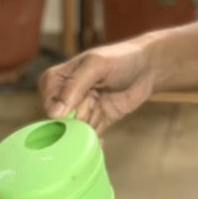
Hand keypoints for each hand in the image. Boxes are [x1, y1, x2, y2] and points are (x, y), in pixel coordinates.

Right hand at [39, 39, 157, 133]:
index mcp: (55, 80)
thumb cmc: (120, 58)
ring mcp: (79, 111)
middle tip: (96, 98)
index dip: (67, 107)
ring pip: (77, 131)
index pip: (49, 105)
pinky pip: (88, 138)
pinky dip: (96, 140)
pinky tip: (104, 131)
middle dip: (82, 115)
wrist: (148, 68)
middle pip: (62, 122)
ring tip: (103, 104)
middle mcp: (63, 97)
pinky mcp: (95, 122)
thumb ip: (74, 86)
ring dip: (93, 122)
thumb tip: (54, 113)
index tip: (86, 96)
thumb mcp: (96, 66)